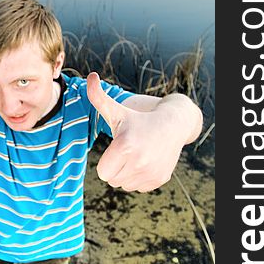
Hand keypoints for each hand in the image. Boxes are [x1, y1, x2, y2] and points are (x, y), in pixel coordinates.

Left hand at [87, 73, 186, 191]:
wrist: (173, 124)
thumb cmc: (138, 119)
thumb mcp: (117, 109)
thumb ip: (98, 97)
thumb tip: (90, 76)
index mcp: (124, 146)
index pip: (103, 172)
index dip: (107, 161)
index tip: (117, 148)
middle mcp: (139, 162)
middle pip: (113, 180)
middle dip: (116, 168)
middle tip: (127, 151)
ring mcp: (151, 173)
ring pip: (126, 185)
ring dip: (127, 174)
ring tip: (137, 155)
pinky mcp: (160, 179)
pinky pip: (139, 187)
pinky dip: (140, 178)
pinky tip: (147, 161)